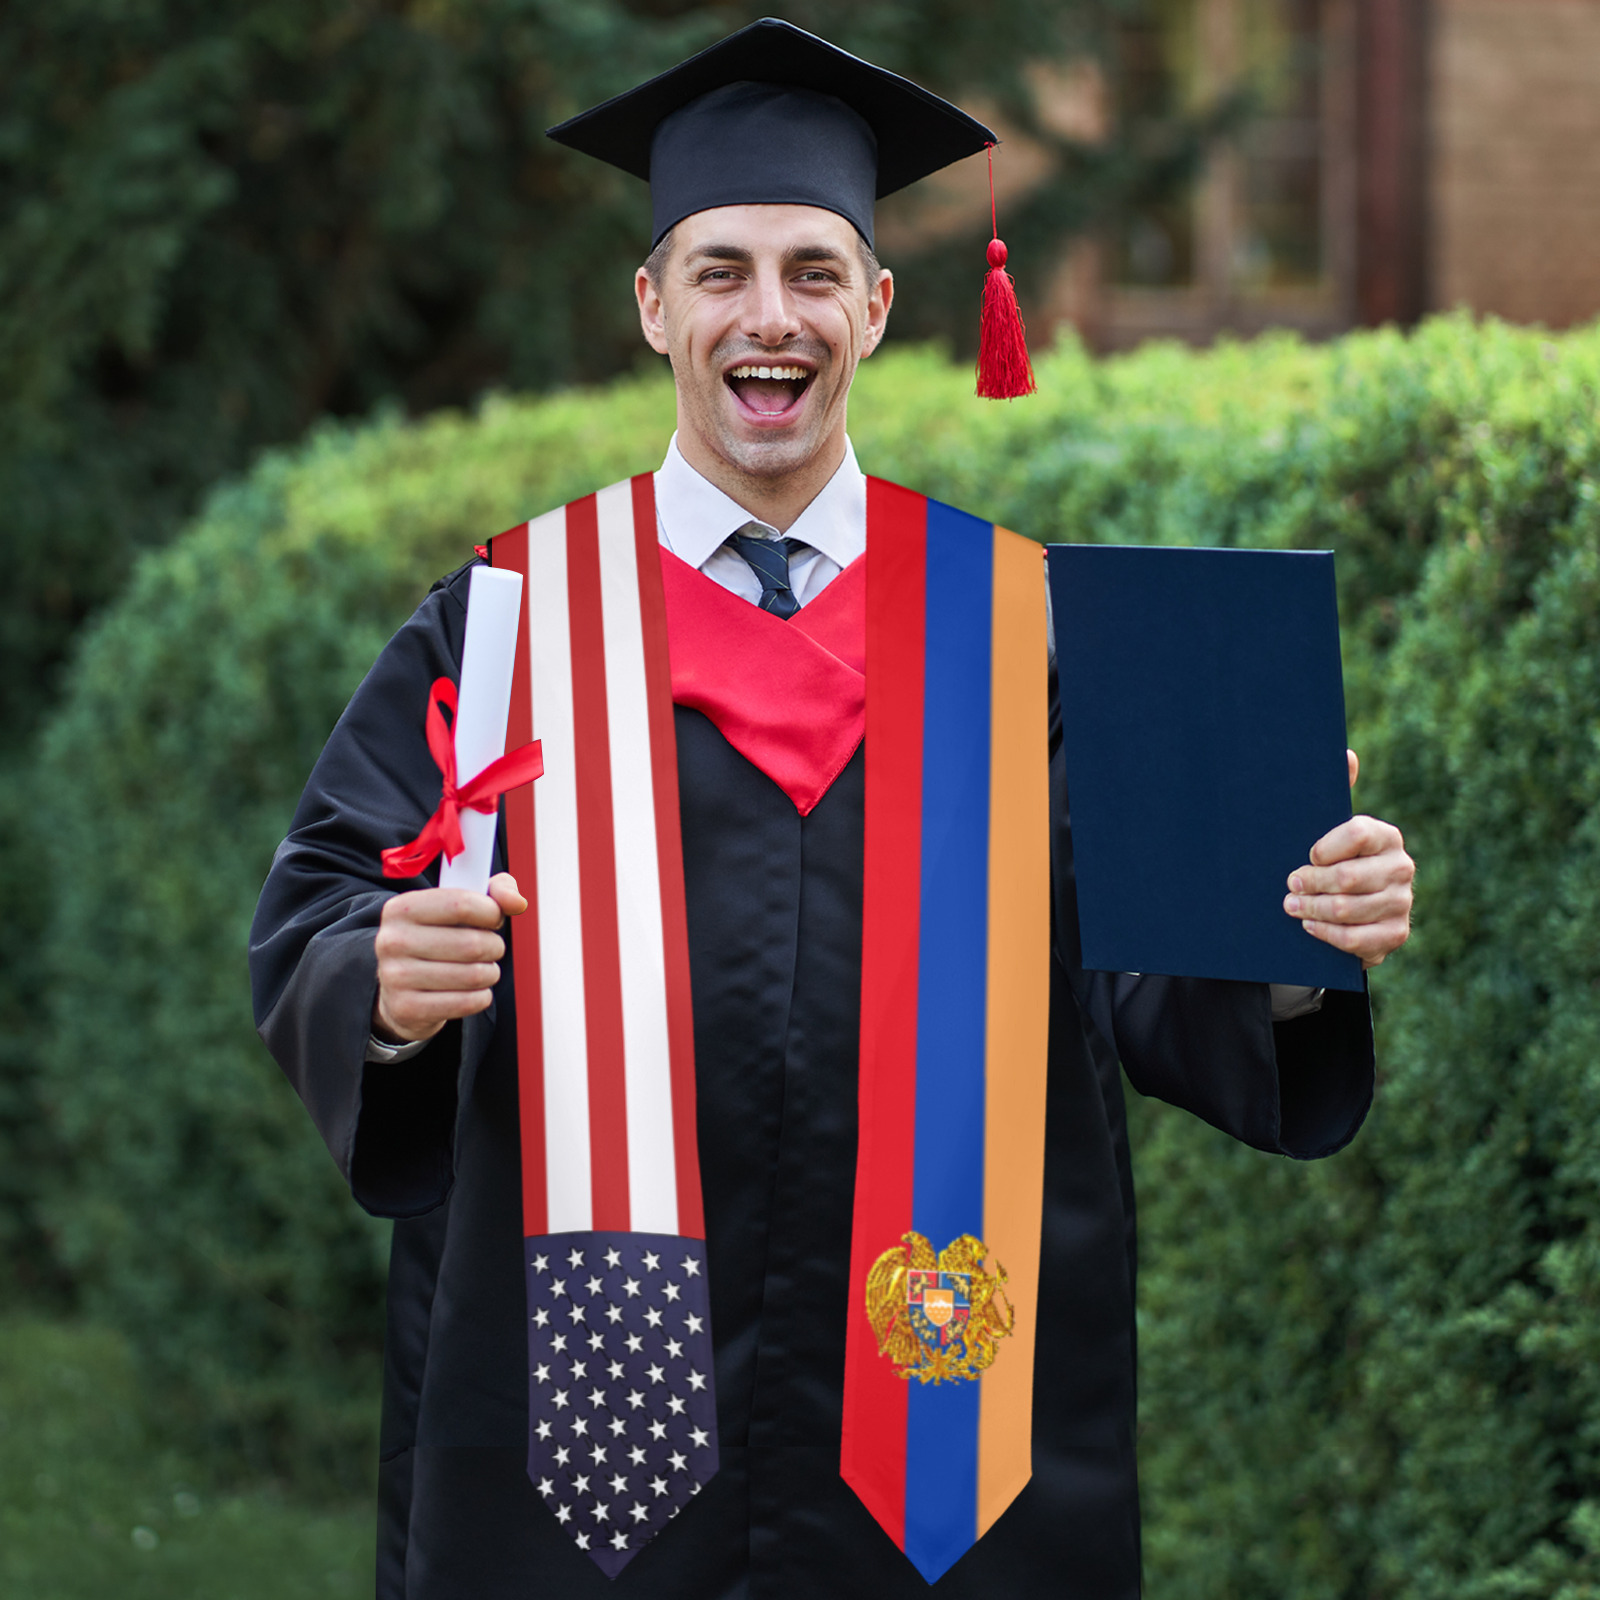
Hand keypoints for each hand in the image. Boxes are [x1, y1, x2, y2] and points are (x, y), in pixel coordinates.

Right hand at [372, 872, 527, 1043]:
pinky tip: (473, 991)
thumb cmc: (438, 939)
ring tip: (482, 969)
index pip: (461, 904)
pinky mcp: (406, 1008)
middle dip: (494, 947)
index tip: (494, 918)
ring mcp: (395, 977)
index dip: (491, 912)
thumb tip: (517, 902)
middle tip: (491, 948)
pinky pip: (466, 1003)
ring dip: (490, 973)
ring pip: (473, 975)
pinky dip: (481, 997)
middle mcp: (392, 941)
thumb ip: (494, 892)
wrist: (400, 990)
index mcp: (402, 908)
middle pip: (472, 943)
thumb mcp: (460, 906)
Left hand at [1283, 750, 1414, 967]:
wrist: (1351, 909)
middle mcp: (1401, 867)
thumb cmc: (1333, 861)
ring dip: (1312, 909)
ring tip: (1291, 906)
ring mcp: (1401, 902)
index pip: (1357, 833)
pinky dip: (1327, 933)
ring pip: (1348, 909)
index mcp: (1386, 836)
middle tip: (1289, 885)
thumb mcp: (1329, 828)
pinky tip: (1309, 926)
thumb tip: (1346, 754)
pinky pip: (1355, 939)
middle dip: (1310, 883)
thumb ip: (1336, 792)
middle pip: (1348, 877)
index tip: (1306, 855)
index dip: (1325, 847)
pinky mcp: (1395, 934)